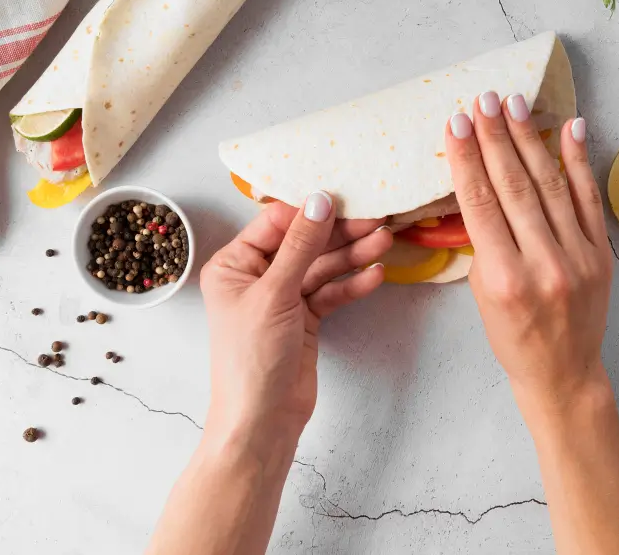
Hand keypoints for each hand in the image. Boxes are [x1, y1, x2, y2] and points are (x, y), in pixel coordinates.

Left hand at [199, 196, 391, 449]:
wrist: (262, 420)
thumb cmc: (252, 358)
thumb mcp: (275, 294)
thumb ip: (300, 246)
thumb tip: (319, 201)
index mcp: (233, 264)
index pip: (276, 224)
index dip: (310, 212)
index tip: (345, 199)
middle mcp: (256, 277)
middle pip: (304, 244)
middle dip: (340, 234)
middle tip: (376, 221)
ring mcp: (282, 299)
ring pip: (322, 268)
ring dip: (352, 256)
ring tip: (385, 242)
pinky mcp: (304, 319)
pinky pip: (331, 293)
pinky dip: (351, 284)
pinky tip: (375, 274)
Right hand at [445, 91, 611, 418]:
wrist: (563, 373)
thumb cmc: (512, 338)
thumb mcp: (483, 296)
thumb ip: (484, 242)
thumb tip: (482, 184)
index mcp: (505, 278)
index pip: (480, 204)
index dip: (467, 159)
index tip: (456, 123)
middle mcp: (544, 263)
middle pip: (515, 186)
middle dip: (496, 138)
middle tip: (484, 100)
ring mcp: (579, 256)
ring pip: (551, 186)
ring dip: (531, 140)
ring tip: (516, 104)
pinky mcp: (602, 254)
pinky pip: (590, 199)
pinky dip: (580, 162)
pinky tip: (571, 128)